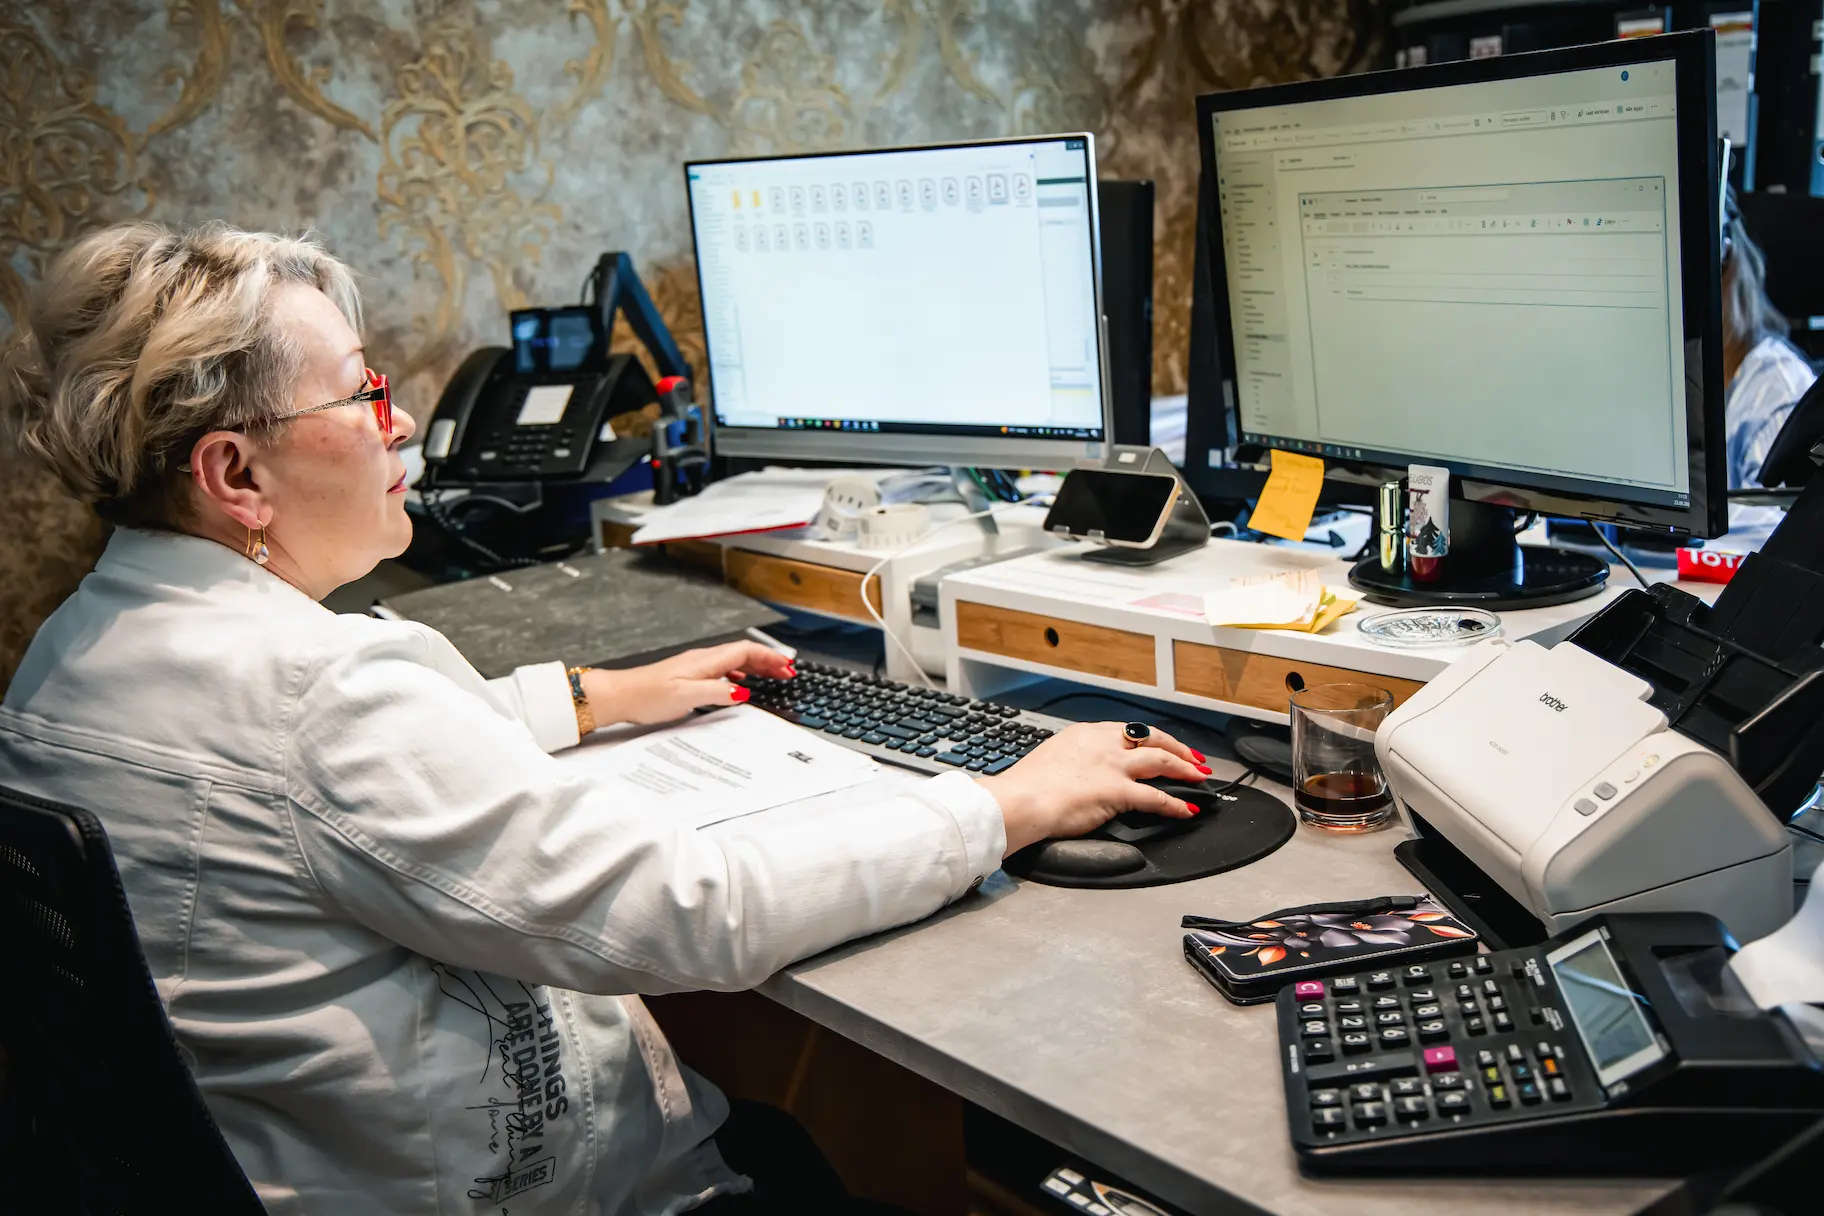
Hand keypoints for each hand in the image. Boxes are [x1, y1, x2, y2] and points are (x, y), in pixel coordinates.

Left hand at [580, 642, 794, 727]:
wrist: (620, 695)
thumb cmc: (648, 695)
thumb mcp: (687, 697)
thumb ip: (717, 693)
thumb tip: (743, 693)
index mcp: (706, 661)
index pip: (746, 651)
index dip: (770, 657)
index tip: (787, 666)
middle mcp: (702, 659)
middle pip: (743, 653)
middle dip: (768, 660)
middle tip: (787, 672)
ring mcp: (695, 667)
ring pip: (734, 661)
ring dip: (756, 667)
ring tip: (772, 677)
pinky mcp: (689, 676)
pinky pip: (723, 670)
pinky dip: (740, 674)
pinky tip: (740, 685)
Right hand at [975, 722, 1211, 855]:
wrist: (1019, 800)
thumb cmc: (1026, 786)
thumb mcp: (1052, 758)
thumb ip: (1073, 760)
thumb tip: (1079, 771)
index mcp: (1086, 734)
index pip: (1129, 730)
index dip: (1151, 738)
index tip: (1161, 744)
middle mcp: (1103, 744)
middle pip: (1153, 738)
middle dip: (1178, 747)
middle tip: (1193, 757)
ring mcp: (1113, 766)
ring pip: (1162, 761)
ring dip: (1186, 768)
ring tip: (1200, 776)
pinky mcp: (1118, 791)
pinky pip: (1157, 797)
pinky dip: (1177, 804)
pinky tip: (1187, 810)